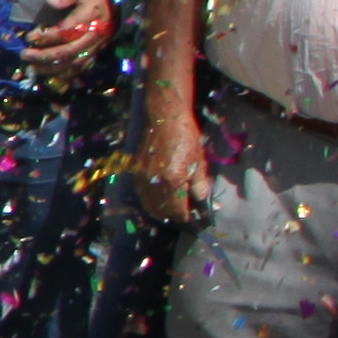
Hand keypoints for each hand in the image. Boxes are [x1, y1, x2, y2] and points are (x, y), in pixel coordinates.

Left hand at [20, 0, 115, 75]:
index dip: (47, 36)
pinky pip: (82, 66)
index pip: (67, 31)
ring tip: (33, 67)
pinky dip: (66, 73)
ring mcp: (98, 44)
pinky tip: (50, 73)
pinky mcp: (98, 50)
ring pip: (75, 63)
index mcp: (92, 15)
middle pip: (69, 51)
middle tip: (25, 55)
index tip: (30, 36)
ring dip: (52, 68)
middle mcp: (96, 34)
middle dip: (45, 56)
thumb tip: (51, 1)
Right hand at [133, 99, 210, 226]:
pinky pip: (143, 195)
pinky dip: (152, 200)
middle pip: (162, 212)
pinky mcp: (135, 173)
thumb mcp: (199, 162)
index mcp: (171, 181)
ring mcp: (141, 179)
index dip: (187, 218)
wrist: (164, 118)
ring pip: (149, 206)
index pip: (178, 211)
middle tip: (186, 214)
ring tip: (175, 207)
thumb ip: (200, 186)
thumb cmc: (186, 137)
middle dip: (175, 216)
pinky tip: (162, 196)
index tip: (195, 219)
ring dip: (162, 210)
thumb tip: (202, 204)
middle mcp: (153, 183)